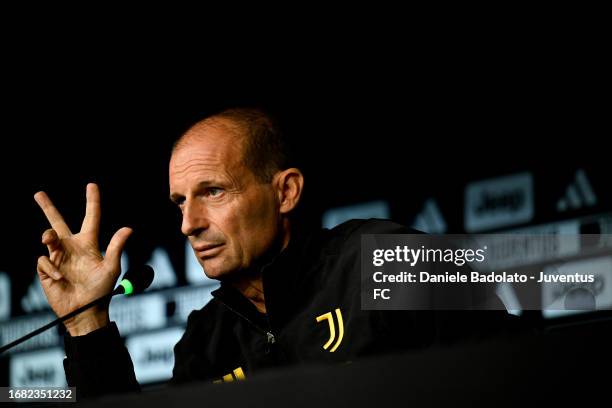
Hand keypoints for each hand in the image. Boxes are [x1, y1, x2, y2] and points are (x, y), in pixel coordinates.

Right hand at [34, 183, 131, 335]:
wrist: (86, 312)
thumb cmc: (101, 291)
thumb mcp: (111, 267)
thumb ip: (116, 247)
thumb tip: (128, 228)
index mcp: (89, 244)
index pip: (91, 218)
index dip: (92, 201)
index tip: (91, 185)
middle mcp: (72, 247)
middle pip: (58, 222)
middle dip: (48, 208)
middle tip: (39, 194)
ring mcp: (58, 258)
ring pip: (47, 237)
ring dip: (47, 236)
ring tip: (48, 240)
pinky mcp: (47, 270)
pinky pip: (44, 261)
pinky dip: (50, 268)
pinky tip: (59, 278)